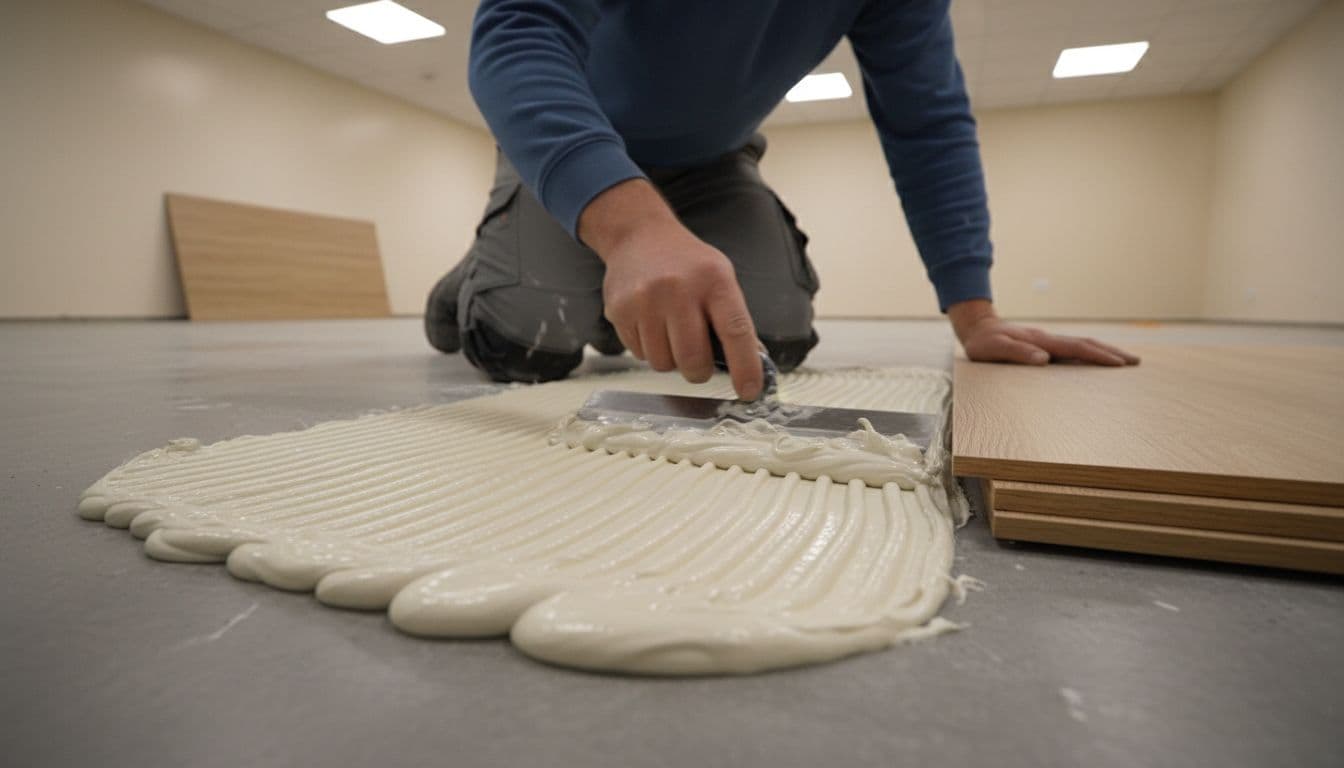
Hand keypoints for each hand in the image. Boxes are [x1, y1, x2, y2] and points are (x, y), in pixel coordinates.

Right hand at [579, 179, 763, 398]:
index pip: (735, 332)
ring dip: (671, 360)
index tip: (749, 391)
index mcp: (714, 280)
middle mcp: (678, 289)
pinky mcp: (619, 311)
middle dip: (699, 371)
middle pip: (693, 360)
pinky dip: (650, 350)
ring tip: (671, 333)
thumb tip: (751, 367)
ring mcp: (645, 300)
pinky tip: (652, 325)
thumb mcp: (720, 278)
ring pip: (663, 364)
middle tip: (699, 362)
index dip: (745, 367)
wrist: (639, 236)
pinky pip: (640, 355)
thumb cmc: (687, 264)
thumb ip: (733, 320)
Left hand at [948, 299, 1139, 365]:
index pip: (1076, 349)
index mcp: (1041, 341)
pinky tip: (1096, 360)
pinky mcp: (1044, 345)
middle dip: (1112, 353)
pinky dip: (1090, 353)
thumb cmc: (982, 343)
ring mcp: (1048, 341)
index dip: (1098, 356)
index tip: (1119, 364)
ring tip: (1125, 361)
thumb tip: (1044, 359)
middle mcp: (1048, 340)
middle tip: (1136, 363)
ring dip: (1104, 352)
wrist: (976, 328)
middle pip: (1086, 344)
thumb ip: (1017, 353)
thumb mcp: (994, 350)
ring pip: (1082, 345)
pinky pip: (1073, 349)